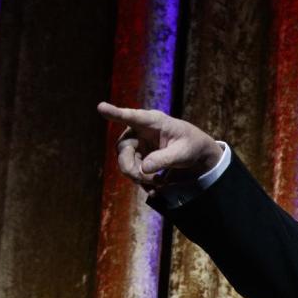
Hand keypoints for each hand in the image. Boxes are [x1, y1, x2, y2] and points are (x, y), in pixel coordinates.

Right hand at [97, 102, 222, 193]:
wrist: (195, 154)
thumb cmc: (191, 145)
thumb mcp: (183, 153)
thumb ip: (164, 159)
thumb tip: (143, 169)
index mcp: (152, 121)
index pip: (132, 117)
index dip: (115, 113)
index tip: (101, 107)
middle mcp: (139, 131)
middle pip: (123, 149)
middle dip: (131, 168)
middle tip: (145, 179)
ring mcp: (136, 145)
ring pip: (126, 163)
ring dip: (140, 177)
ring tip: (160, 182)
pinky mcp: (138, 158)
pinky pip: (133, 172)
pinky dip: (143, 182)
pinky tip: (154, 190)